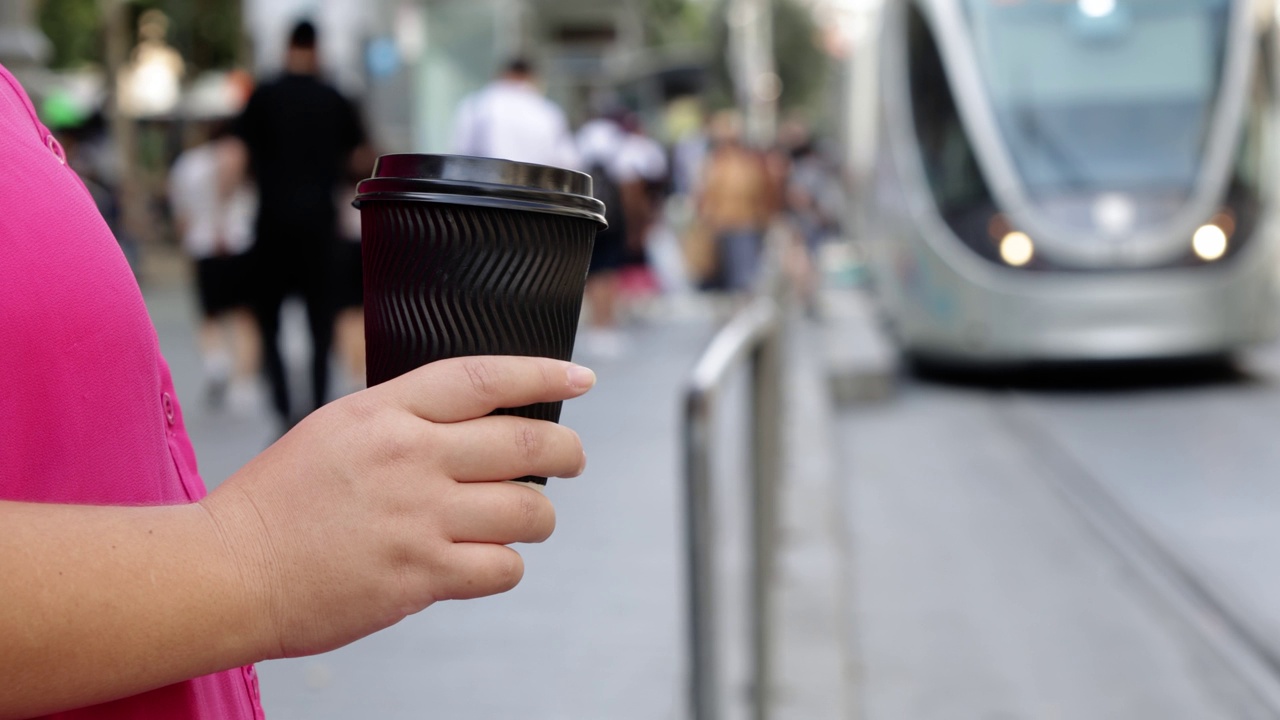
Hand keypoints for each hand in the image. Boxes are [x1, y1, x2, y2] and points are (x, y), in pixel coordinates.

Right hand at [199, 356, 593, 659]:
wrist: (228, 571)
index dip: (542, 374)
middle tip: (572, 459)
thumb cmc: (275, 502)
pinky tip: (487, 560)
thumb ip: (401, 419)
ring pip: (528, 510)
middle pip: (526, 444)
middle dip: (567, 452)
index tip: (579, 377)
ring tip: (528, 518)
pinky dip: (506, 564)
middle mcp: (409, 458)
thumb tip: (470, 424)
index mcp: (385, 412)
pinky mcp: (420, 575)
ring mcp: (419, 517)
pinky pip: (503, 567)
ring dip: (540, 516)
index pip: (484, 378)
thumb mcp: (335, 429)